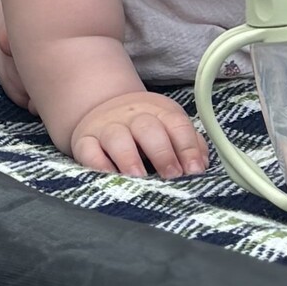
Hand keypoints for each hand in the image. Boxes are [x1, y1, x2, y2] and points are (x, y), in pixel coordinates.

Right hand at [67, 90, 208, 179]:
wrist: (103, 108)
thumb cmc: (145, 128)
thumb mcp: (170, 127)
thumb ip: (189, 144)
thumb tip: (201, 166)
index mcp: (158, 112)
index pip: (176, 124)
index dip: (187, 147)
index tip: (194, 170)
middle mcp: (132, 117)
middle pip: (147, 128)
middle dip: (162, 152)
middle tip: (171, 175)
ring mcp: (107, 127)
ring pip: (116, 137)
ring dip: (129, 157)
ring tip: (139, 177)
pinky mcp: (85, 141)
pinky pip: (88, 150)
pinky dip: (98, 164)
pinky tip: (110, 177)